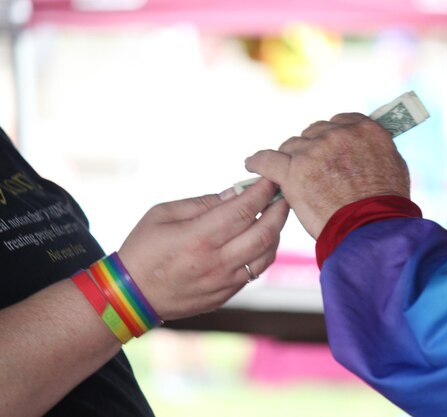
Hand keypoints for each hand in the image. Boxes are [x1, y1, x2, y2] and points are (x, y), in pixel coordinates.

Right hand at [116, 178, 288, 319]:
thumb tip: (235, 194)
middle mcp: (217, 262)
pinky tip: (260, 239)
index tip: (270, 179)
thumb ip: (202, 203)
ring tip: (274, 216)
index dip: (262, 191)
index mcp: (199, 237)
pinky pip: (255, 271)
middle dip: (279, 210)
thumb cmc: (143, 249)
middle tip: (283, 195)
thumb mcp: (163, 214)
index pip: (245, 209)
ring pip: (266, 254)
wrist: (131, 297)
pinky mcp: (225, 295)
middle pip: (265, 232)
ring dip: (275, 232)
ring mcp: (224, 282)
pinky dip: (264, 252)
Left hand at [245, 113, 409, 238]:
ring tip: (289, 175)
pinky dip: (258, 161)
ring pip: (292, 146)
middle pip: (313, 133)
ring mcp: (314, 151)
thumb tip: (365, 145)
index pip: (340, 122)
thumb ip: (375, 149)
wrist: (372, 227)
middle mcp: (338, 134)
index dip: (331, 137)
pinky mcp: (294, 171)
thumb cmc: (387, 205)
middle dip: (311, 148)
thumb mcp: (393, 165)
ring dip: (291, 159)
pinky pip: (267, 159)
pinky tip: (252, 164)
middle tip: (312, 168)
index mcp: (364, 129)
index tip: (327, 148)